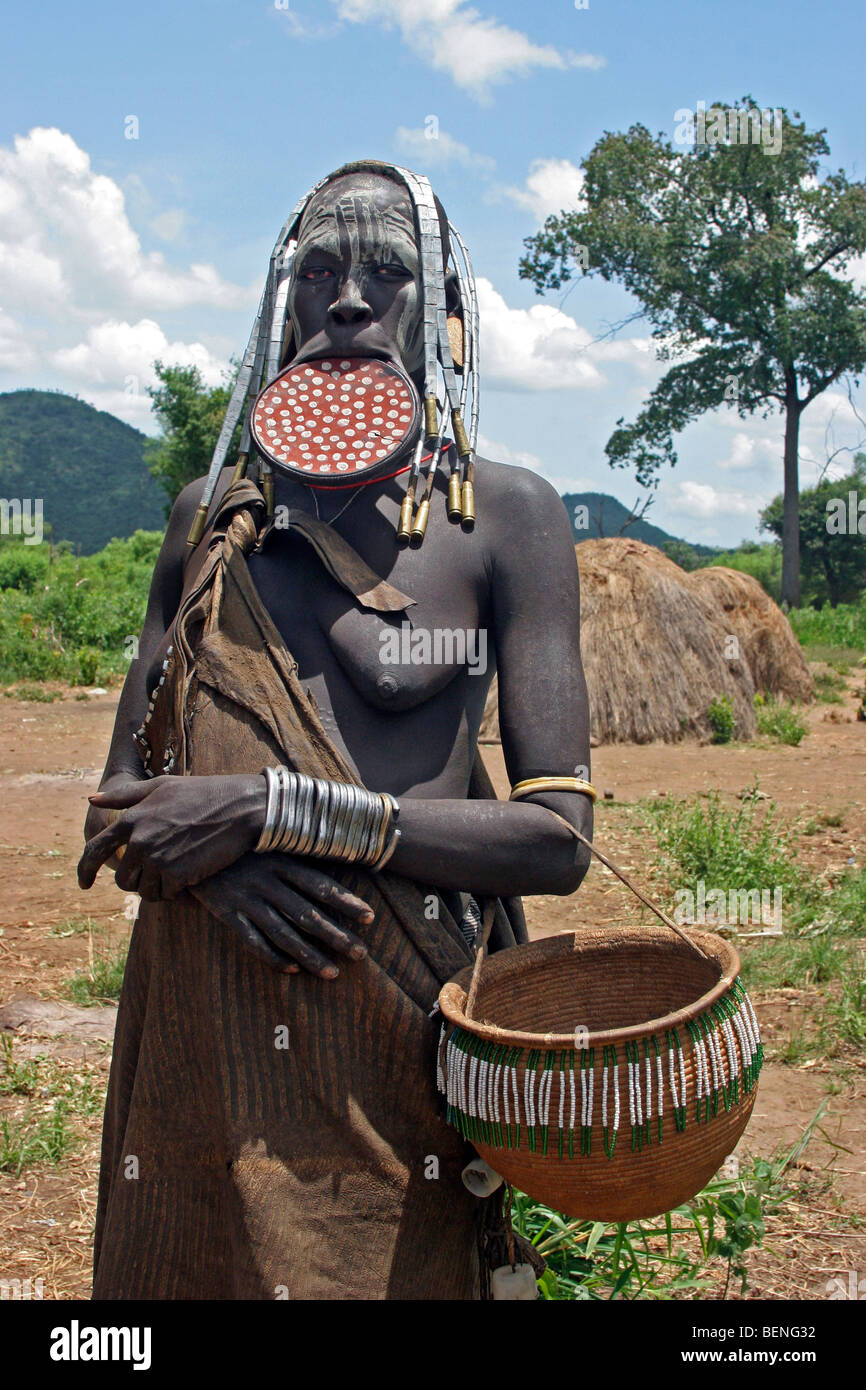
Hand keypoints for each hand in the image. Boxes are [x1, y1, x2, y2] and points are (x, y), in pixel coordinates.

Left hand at [78, 774, 266, 898]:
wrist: (240, 808)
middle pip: (123, 878)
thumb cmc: (203, 793)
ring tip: (178, 875)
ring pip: (145, 891)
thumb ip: (125, 795)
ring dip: (159, 888)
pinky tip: (191, 880)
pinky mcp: (179, 875)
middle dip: (137, 881)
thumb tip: (91, 799)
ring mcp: (160, 859)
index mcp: (132, 819)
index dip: (84, 869)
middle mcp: (141, 841)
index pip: (95, 849)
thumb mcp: (162, 785)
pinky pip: (168, 895)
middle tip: (159, 875)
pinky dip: (178, 893)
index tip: (84, 883)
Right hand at [189, 852, 374, 978]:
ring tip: (332, 973)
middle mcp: (268, 881)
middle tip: (361, 955)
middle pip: (307, 913)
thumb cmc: (239, 843)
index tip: (370, 918)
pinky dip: (271, 956)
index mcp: (282, 860)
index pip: (321, 884)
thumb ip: (296, 851)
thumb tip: (337, 851)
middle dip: (336, 935)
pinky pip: (252, 940)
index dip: (346, 901)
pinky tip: (291, 970)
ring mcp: (247, 898)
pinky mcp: (227, 913)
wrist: (190, 844)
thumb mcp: (268, 840)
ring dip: (310, 955)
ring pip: (283, 932)